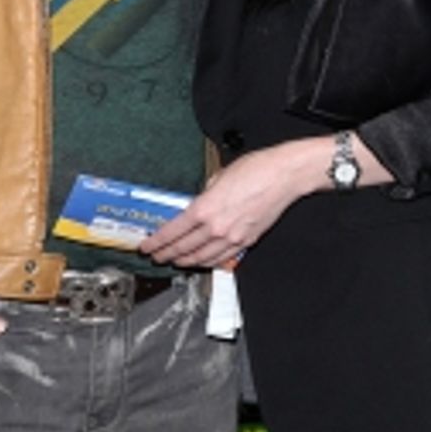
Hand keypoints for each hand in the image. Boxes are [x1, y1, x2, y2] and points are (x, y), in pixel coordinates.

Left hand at [142, 142, 322, 269]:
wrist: (283, 176)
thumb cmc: (256, 170)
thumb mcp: (218, 176)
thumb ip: (204, 194)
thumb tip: (197, 203)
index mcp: (205, 208)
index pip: (172, 232)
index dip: (156, 242)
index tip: (147, 246)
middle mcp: (216, 227)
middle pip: (184, 248)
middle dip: (166, 254)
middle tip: (156, 257)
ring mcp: (232, 237)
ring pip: (202, 258)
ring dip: (185, 262)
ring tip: (175, 261)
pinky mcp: (246, 241)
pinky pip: (222, 258)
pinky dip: (207, 262)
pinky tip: (201, 261)